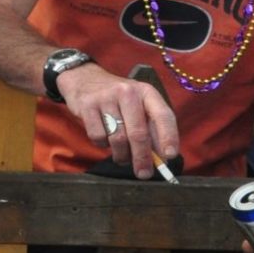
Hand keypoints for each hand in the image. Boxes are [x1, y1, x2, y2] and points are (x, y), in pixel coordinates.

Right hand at [58, 63, 179, 178]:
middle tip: (144, 174)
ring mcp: (105, 98)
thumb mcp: (138, 105)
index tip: (169, 156)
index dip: (168, 137)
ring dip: (121, 155)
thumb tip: (161, 157)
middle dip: (142, 158)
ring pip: (118, 138)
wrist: (84, 78)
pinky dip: (102, 145)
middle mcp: (127, 92)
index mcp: (146, 92)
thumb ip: (150, 128)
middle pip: (138, 133)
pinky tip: (104, 140)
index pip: (163, 115)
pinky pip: (98, 136)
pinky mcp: (87, 105)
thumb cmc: (117, 98)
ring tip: (122, 158)